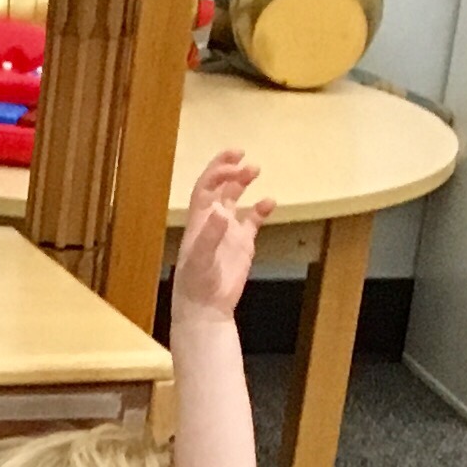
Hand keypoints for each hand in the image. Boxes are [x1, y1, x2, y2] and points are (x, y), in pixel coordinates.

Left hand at [174, 149, 272, 324]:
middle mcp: (213, 222)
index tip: (234, 163)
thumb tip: (222, 210)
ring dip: (243, 183)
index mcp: (199, 221)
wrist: (206, 309)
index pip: (206, 187)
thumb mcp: (200, 259)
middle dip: (229, 169)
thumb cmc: (196, 285)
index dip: (217, 171)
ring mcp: (228, 232)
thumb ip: (210, 234)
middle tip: (245, 157)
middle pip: (219, 187)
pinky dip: (261, 209)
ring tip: (255, 169)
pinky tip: (270, 202)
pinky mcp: (242, 245)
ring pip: (235, 199)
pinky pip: (253, 220)